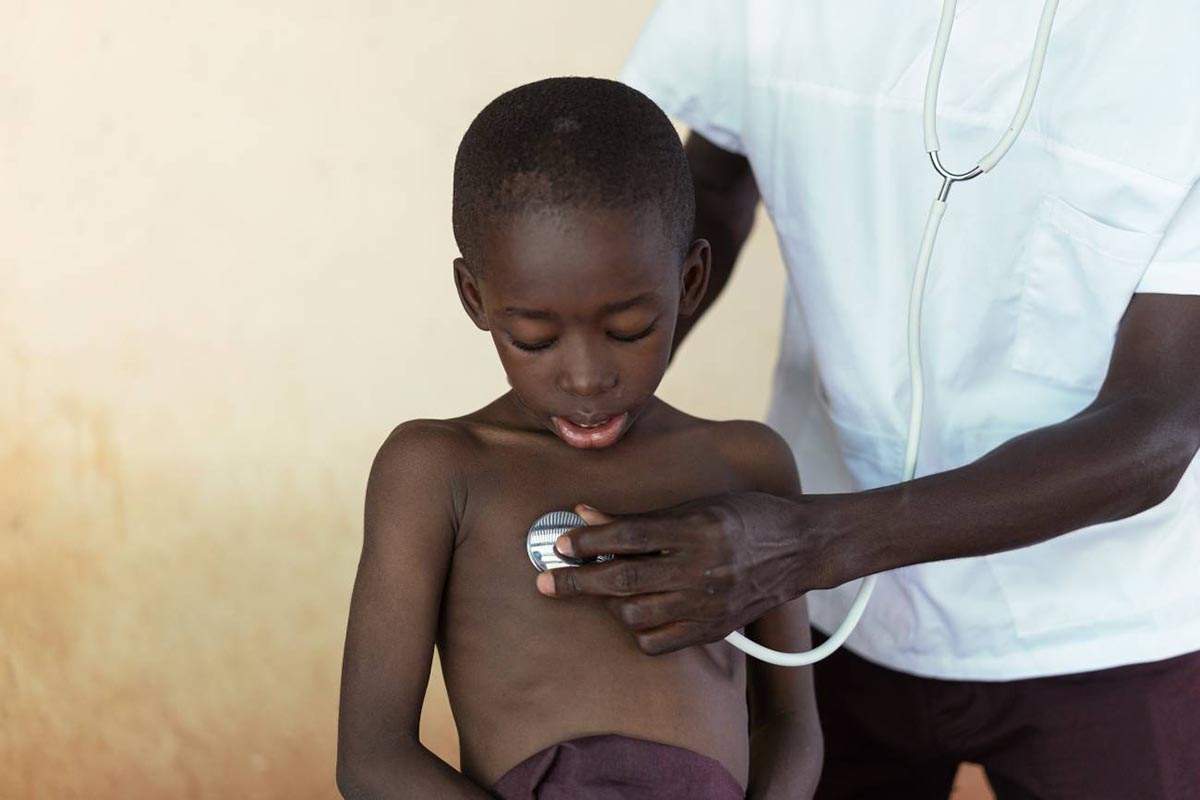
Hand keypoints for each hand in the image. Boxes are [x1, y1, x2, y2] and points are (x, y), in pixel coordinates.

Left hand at [535, 492, 835, 653]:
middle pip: (624, 581)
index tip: (560, 543)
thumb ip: (641, 518)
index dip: (589, 540)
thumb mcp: (697, 504)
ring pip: (635, 616)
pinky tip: (632, 613)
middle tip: (545, 580)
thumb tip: (585, 514)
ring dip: (607, 604)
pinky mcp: (712, 630)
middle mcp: (701, 570)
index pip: (629, 537)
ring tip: (600, 590)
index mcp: (698, 530)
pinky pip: (658, 643)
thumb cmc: (747, 516)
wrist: (801, 549)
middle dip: (576, 582)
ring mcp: (707, 605)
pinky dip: (636, 630)